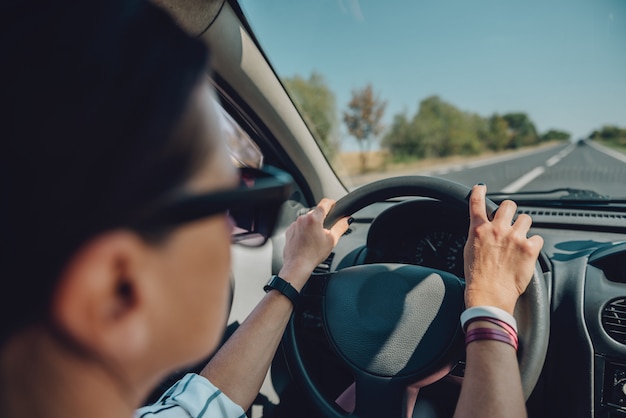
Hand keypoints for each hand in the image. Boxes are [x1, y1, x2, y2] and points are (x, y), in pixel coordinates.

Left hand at [279, 198, 349, 290]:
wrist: (297, 265)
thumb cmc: (313, 255)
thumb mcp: (332, 240)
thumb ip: (341, 227)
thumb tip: (347, 219)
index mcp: (314, 218)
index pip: (324, 203)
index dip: (331, 202)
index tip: (334, 204)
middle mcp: (302, 219)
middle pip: (315, 213)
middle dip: (321, 219)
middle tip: (325, 231)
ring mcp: (294, 225)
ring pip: (306, 220)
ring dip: (312, 226)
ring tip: (315, 240)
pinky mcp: (289, 231)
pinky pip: (299, 227)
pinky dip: (303, 231)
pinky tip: (307, 242)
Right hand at [463, 184, 543, 313]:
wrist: (489, 295)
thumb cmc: (477, 277)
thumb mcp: (470, 250)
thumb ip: (478, 235)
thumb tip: (484, 229)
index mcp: (479, 229)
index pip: (477, 203)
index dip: (479, 192)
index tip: (481, 187)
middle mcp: (497, 229)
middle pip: (509, 205)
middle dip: (510, 211)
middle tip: (510, 220)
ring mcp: (515, 237)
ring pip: (526, 219)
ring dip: (523, 228)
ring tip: (519, 241)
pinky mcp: (530, 248)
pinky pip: (537, 237)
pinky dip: (533, 244)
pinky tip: (527, 254)